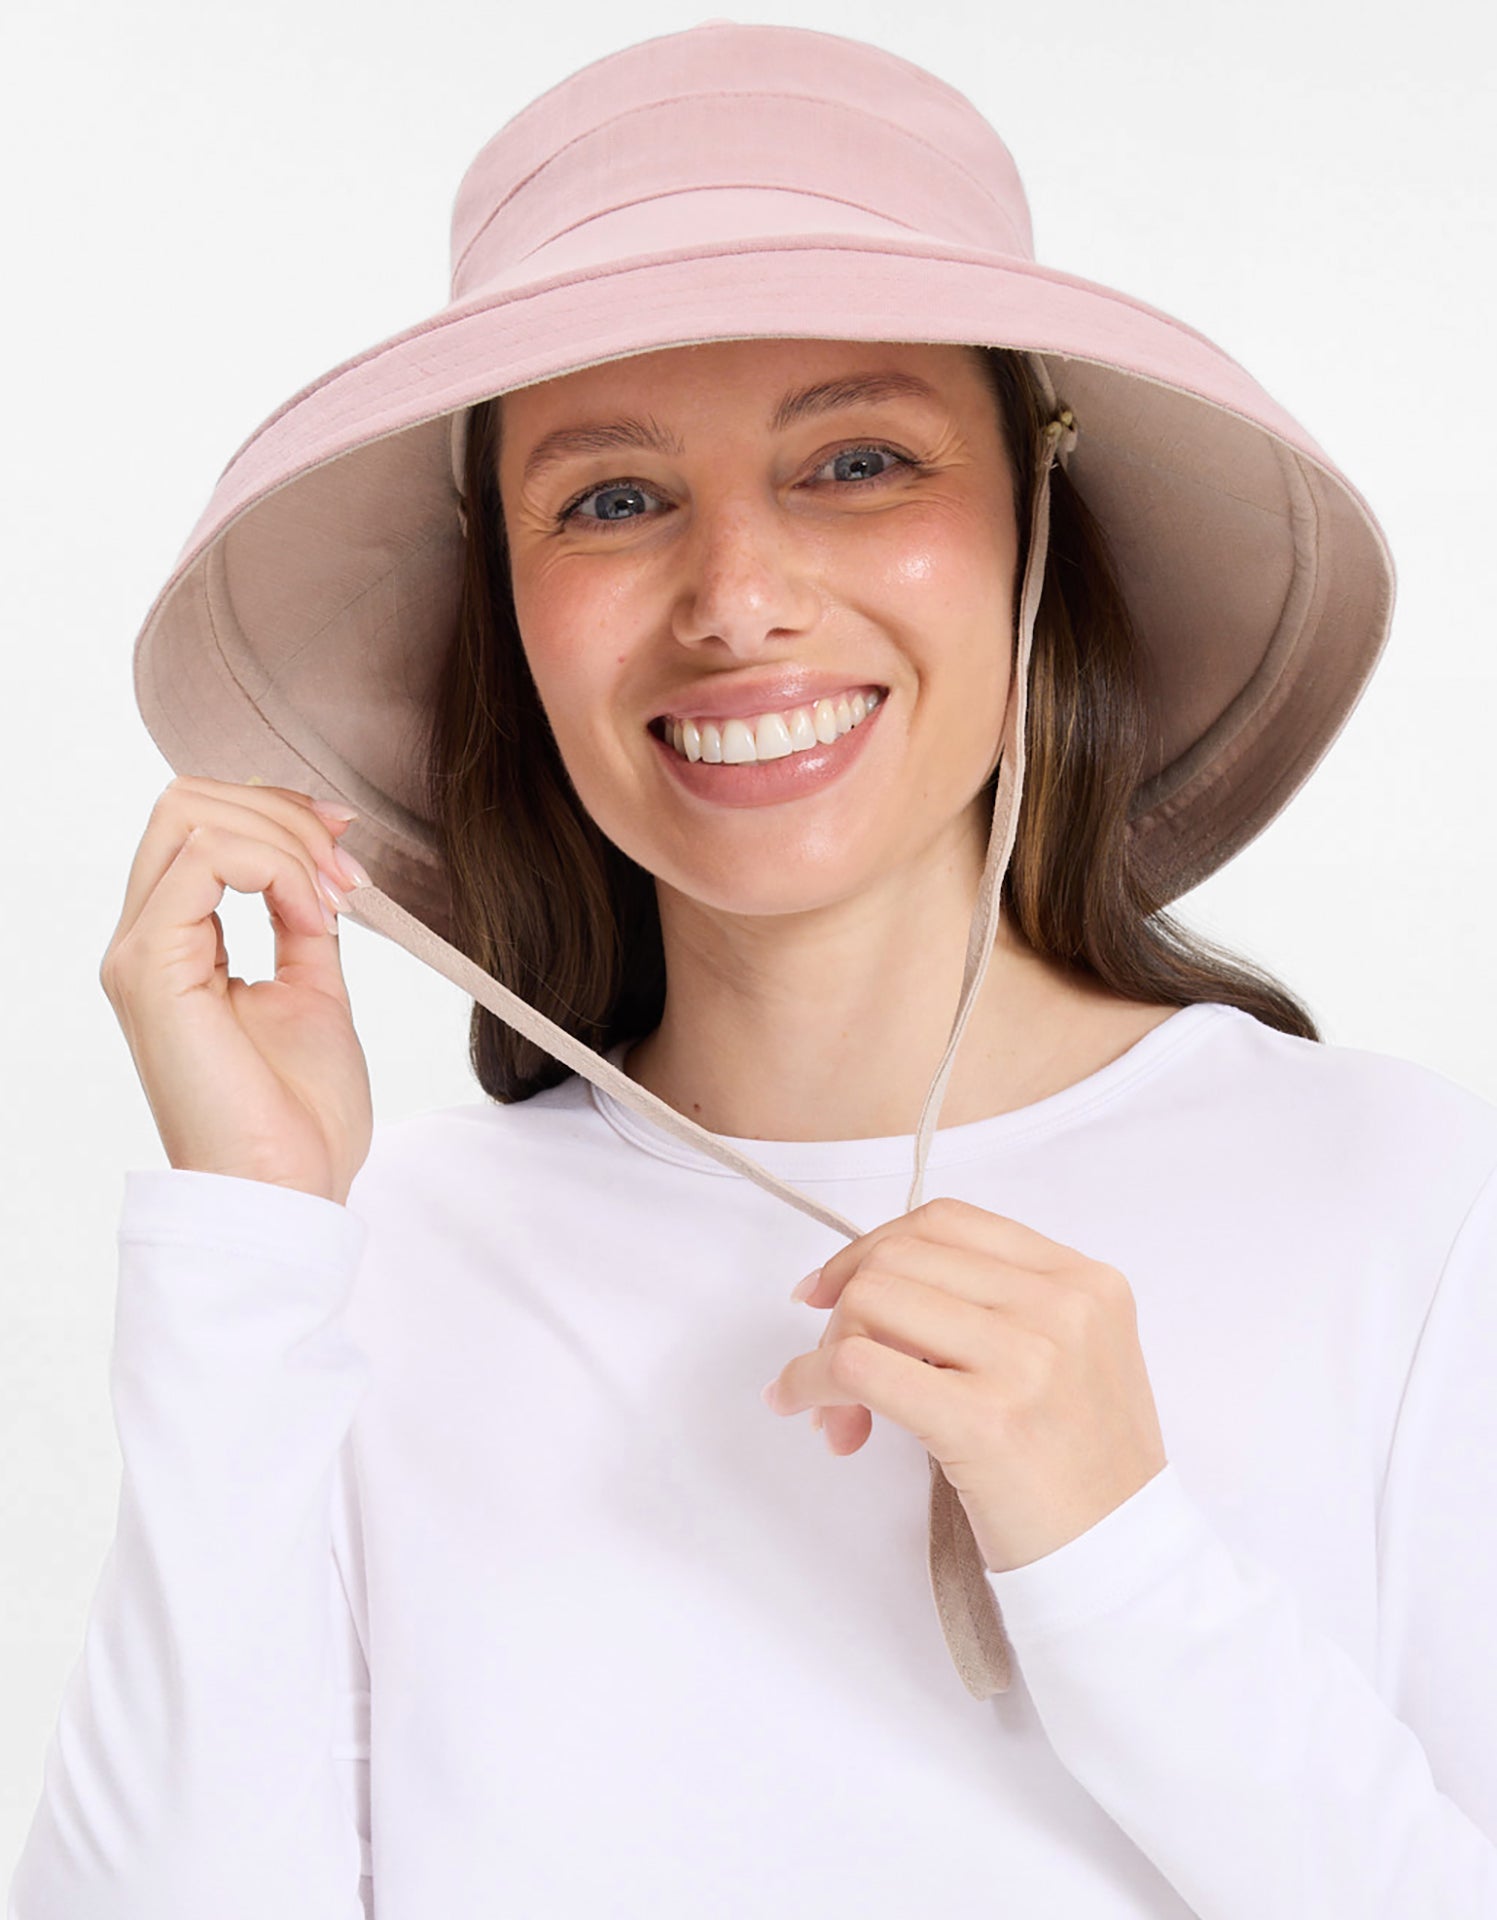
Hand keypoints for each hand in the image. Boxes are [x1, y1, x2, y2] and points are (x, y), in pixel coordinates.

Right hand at [99, 776, 374, 1205]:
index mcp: (174, 944)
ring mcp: (140, 952)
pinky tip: (315, 914)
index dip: (279, 814)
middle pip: (186, 801)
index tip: (347, 850)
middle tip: (346, 870)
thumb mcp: (314, 989)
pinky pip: (204, 856)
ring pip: (191, 813)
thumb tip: (318, 860)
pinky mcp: (152, 967)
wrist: (287, 1190)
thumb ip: (302, 922)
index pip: (200, 824)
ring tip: (339, 897)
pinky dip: (275, 865)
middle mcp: (143, 940)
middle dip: (283, 814)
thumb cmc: (299, 1115)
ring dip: (285, 838)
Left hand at [761, 1196, 1168, 1573]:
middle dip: (844, 1309)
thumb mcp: (1074, 1355)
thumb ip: (997, 1305)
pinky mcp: (985, 1421)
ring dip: (825, 1353)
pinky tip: (813, 1413)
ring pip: (870, 1303)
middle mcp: (1061, 1306)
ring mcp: (1027, 1360)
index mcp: (1083, 1280)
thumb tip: (872, 1288)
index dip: (872, 1247)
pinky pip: (857, 1368)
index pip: (947, 1222)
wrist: (1121, 1561)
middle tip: (833, 1369)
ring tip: (836, 1412)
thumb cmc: (1084, 1470)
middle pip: (899, 1259)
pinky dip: (812, 1384)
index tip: (833, 1287)